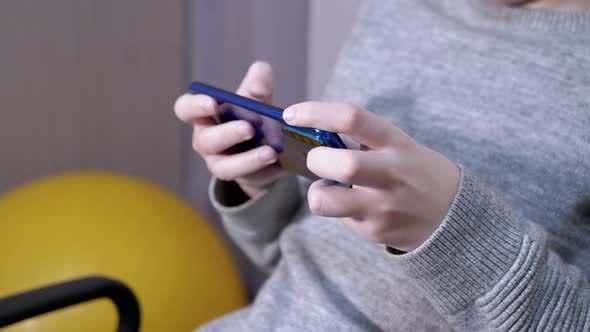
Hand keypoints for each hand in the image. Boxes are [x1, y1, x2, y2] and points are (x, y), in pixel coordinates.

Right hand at [174, 62, 285, 197]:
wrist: (267, 144)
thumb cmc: (254, 112)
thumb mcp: (259, 92)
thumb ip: (260, 79)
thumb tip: (258, 88)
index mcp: (203, 114)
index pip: (185, 109)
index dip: (195, 106)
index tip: (213, 102)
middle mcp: (205, 140)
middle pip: (205, 140)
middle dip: (227, 134)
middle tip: (249, 128)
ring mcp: (218, 162)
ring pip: (223, 166)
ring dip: (246, 159)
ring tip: (270, 152)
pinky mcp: (238, 176)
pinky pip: (244, 176)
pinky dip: (260, 168)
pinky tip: (276, 159)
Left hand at [282, 102, 459, 251]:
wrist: (452, 216)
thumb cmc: (414, 171)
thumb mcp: (398, 145)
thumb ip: (361, 140)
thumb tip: (313, 132)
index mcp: (395, 142)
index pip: (352, 117)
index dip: (315, 112)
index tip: (292, 114)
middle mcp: (391, 173)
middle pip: (340, 164)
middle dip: (316, 160)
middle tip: (318, 160)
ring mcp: (383, 206)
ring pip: (324, 201)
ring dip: (317, 192)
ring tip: (329, 189)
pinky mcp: (375, 231)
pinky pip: (339, 218)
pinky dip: (338, 209)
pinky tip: (356, 206)